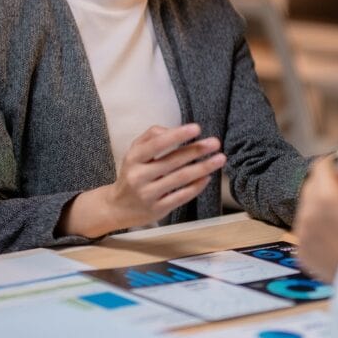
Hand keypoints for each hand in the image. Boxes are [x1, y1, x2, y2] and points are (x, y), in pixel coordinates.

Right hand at [104, 123, 225, 227]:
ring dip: (203, 168)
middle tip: (215, 143)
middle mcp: (139, 176)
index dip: (177, 135)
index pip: (157, 144)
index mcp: (133, 158)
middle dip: (196, 150)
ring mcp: (148, 194)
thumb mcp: (134, 151)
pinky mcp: (158, 209)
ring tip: (220, 159)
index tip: (196, 128)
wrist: (118, 207)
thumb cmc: (132, 173)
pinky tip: (207, 177)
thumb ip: (151, 136)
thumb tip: (173, 130)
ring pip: (180, 179)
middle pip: (173, 161)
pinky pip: (181, 196)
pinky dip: (196, 186)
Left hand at [293, 154, 337, 281]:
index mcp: (327, 196)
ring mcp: (302, 232)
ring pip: (306, 208)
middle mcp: (309, 212)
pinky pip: (305, 230)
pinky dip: (316, 229)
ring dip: (319, 208)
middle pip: (310, 186)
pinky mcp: (301, 249)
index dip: (330, 164)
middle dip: (325, 186)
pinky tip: (335, 238)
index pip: (319, 167)